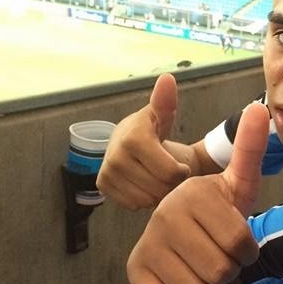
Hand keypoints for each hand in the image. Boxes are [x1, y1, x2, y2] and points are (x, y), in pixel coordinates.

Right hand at [96, 74, 192, 209]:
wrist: (129, 143)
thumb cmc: (153, 130)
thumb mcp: (163, 116)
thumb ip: (166, 101)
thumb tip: (167, 78)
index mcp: (134, 138)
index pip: (171, 173)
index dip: (181, 172)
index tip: (179, 164)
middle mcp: (115, 156)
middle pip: (159, 188)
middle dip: (169, 184)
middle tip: (167, 172)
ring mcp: (106, 172)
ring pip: (146, 199)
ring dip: (157, 193)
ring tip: (156, 177)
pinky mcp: (102, 186)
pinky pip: (133, 205)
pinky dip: (142, 199)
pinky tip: (143, 183)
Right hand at [127, 102, 268, 283]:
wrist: (188, 239)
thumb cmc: (220, 214)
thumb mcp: (239, 185)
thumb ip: (249, 149)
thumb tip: (259, 107)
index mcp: (191, 192)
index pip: (241, 244)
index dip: (248, 252)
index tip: (238, 241)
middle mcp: (162, 214)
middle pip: (220, 270)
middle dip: (229, 273)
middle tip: (221, 259)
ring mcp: (146, 245)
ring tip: (207, 274)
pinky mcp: (135, 274)